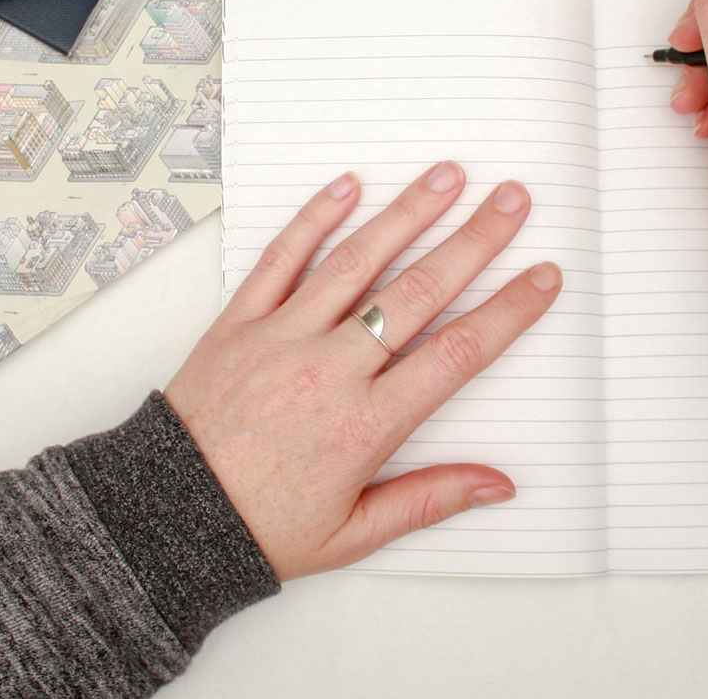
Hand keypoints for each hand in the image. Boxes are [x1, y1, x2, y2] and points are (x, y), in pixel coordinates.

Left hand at [163, 162, 560, 580]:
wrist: (166, 517)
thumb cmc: (259, 525)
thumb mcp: (353, 532)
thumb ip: (429, 499)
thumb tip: (497, 484)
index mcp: (364, 424)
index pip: (456, 355)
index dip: (507, 312)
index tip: (542, 278)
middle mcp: (330, 370)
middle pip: (418, 292)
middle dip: (474, 241)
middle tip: (512, 201)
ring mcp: (283, 337)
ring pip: (357, 262)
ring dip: (408, 213)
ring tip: (448, 176)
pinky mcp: (240, 320)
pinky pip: (281, 258)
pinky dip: (315, 217)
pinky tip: (349, 184)